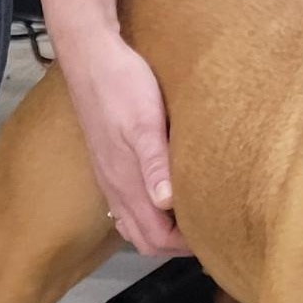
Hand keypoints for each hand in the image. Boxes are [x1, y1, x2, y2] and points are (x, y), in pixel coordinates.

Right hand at [60, 32, 189, 256]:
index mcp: (126, 182)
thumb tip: (167, 204)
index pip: (154, 237)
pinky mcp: (108, 160)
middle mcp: (114, 186)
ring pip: (133, 223)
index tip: (213, 242)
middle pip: (144, 237)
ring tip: (190, 223)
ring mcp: (109, 174)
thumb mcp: (145, 122)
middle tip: (208, 237)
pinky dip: (146, 213)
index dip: (184, 247)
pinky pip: (126, 203)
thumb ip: (155, 164)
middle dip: (174, 246)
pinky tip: (164, 199)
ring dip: (159, 231)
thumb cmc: (122, 84)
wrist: (90, 55)